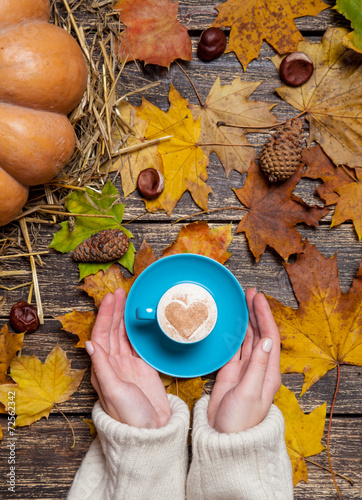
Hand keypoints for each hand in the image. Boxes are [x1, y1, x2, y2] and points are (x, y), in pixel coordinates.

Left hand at [85, 288, 170, 428]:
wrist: (151, 431)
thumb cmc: (129, 416)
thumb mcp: (113, 391)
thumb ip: (103, 367)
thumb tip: (90, 344)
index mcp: (102, 368)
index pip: (101, 335)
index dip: (104, 315)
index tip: (110, 299)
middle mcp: (113, 363)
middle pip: (112, 330)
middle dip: (114, 310)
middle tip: (120, 291)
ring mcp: (128, 364)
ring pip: (124, 334)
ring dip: (124, 316)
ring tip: (127, 299)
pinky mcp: (142, 366)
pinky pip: (137, 342)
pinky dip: (137, 329)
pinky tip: (138, 318)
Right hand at [208, 288, 280, 432]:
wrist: (224, 438)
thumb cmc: (240, 422)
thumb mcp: (249, 393)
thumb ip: (257, 366)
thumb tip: (266, 340)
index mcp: (268, 372)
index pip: (269, 336)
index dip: (264, 315)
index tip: (257, 298)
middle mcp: (259, 367)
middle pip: (259, 333)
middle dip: (255, 312)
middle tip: (248, 292)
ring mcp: (245, 369)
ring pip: (247, 338)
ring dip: (245, 319)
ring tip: (241, 301)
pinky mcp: (231, 373)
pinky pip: (233, 347)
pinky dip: (232, 333)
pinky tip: (230, 323)